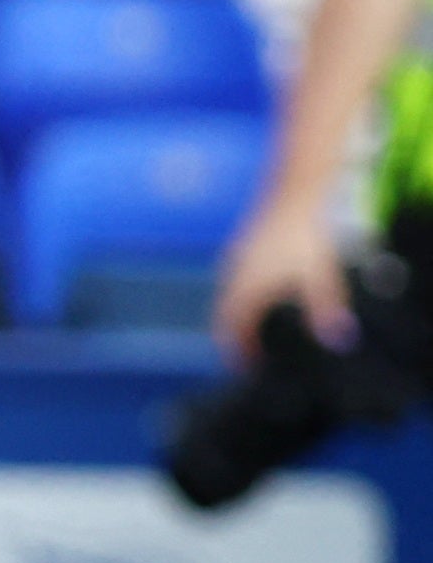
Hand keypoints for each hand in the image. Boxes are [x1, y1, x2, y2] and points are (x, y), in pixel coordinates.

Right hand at [210, 195, 357, 363]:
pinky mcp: (243, 248)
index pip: (231, 326)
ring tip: (250, 333)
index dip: (235, 349)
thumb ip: (326, 309)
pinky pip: (233, 282)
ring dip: (235, 317)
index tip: (243, 368)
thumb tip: (338, 340)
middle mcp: (235, 274)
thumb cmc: (307, 235)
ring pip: (227, 296)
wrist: (295, 193)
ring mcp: (236, 259)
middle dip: (232, 336)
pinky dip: (240, 299)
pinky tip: (259, 300)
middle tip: (245, 357)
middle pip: (224, 314)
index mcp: (248, 286)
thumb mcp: (322, 275)